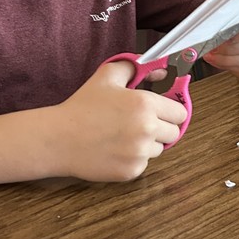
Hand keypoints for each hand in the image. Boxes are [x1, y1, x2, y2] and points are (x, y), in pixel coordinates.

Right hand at [51, 61, 187, 181]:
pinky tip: (115, 149)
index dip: (170, 111)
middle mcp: (147, 129)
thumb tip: (160, 71)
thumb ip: (136, 67)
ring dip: (147, 143)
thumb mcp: (107, 76)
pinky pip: (144, 164)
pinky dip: (134, 158)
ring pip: (159, 149)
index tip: (161, 112)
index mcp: (145, 105)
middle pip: (173, 132)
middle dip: (161, 127)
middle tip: (139, 124)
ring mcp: (140, 153)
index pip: (180, 113)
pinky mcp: (132, 171)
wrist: (58, 139)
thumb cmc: (82, 107)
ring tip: (122, 136)